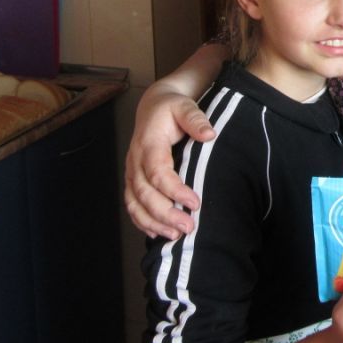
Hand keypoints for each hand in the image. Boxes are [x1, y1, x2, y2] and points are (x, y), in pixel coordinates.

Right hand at [124, 87, 214, 238]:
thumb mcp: (184, 106)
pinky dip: (142, 221)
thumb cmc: (171, 108)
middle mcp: (136, 160)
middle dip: (165, 214)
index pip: (157, 173)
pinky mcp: (133, 179)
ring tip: (175, 235)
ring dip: (153, 222)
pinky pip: (132, 205)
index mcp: (149, 143)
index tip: (195, 203)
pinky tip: (157, 233)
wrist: (153, 106)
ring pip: (135, 203)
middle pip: (145, 194)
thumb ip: (196, 119)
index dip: (175, 190)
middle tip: (188, 226)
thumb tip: (210, 134)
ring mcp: (132, 172)